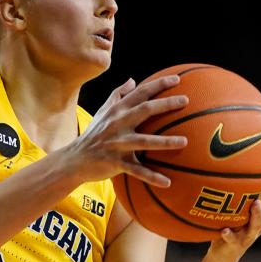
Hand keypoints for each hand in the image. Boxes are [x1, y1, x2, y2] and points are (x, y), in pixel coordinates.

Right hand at [65, 75, 188, 184]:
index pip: (140, 93)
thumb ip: (118, 95)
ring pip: (143, 141)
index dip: (158, 84)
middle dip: (165, 104)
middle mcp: (117, 124)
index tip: (177, 79)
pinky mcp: (116, 162)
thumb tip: (133, 80)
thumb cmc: (93, 134)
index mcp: (117, 111)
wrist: (75, 159)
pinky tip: (167, 182)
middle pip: (144, 110)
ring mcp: (117, 144)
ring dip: (164, 142)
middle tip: (186, 101)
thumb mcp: (103, 112)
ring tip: (185, 142)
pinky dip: (151, 176)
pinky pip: (136, 170)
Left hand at [208, 152, 260, 261]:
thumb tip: (230, 159)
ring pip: (259, 224)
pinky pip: (233, 239)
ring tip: (255, 203)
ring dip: (258, 214)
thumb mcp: (237, 204)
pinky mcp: (236, 245)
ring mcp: (250, 234)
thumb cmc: (230, 224)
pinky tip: (225, 230)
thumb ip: (239, 187)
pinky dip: (230, 235)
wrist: (223, 254)